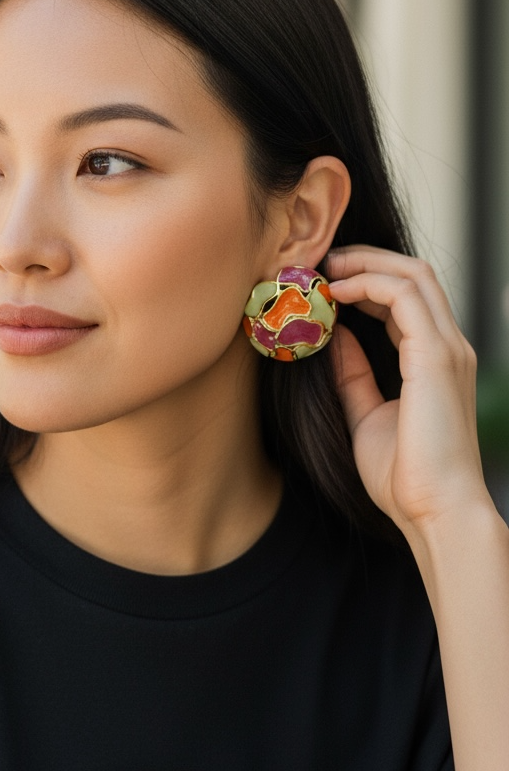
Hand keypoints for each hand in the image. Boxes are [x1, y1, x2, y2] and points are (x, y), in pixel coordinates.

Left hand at [325, 246, 485, 537]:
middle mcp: (449, 348)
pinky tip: (336, 293)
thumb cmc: (404, 477)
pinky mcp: (437, 356)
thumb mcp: (366, 416)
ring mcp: (448, 349)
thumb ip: (353, 375)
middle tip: (321, 261)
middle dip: (366, 260)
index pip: (407, 300)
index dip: (366, 282)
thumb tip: (334, 336)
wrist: (434, 510)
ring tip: (324, 268)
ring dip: (366, 263)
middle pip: (414, 274)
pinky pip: (405, 295)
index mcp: (435, 362)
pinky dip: (369, 283)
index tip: (324, 283)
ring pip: (414, 275)